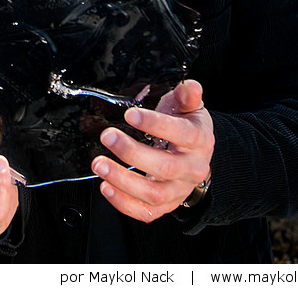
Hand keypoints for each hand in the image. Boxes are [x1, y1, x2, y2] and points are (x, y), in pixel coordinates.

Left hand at [91, 79, 213, 222]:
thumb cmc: (187, 128)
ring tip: (99, 164)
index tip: (131, 114)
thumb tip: (189, 85)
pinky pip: (147, 212)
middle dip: (132, 152)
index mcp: (199, 141)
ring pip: (154, 193)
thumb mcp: (189, 108)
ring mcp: (179, 190)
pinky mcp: (166, 206)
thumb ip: (187, 96)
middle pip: (165, 166)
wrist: (196, 158)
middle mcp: (192, 169)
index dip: (156, 124)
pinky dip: (124, 204)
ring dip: (123, 180)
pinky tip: (106, 187)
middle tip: (107, 136)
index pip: (181, 134)